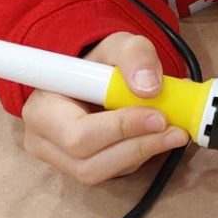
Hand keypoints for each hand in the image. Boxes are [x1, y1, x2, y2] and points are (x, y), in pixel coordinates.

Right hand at [21, 32, 188, 185]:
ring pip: (103, 172)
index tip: (157, 116)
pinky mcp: (83, 168)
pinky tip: (158, 136)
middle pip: (88, 162)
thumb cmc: (100, 61)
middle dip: (138, 146)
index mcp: (42, 110)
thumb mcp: (119, 45)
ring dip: (144, 153)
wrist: (95, 76)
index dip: (119, 129)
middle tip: (175, 128)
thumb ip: (136, 56)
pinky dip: (141, 156)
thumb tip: (149, 88)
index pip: (77, 134)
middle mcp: (44, 141)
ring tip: (174, 132)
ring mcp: (62, 160)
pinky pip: (114, 172)